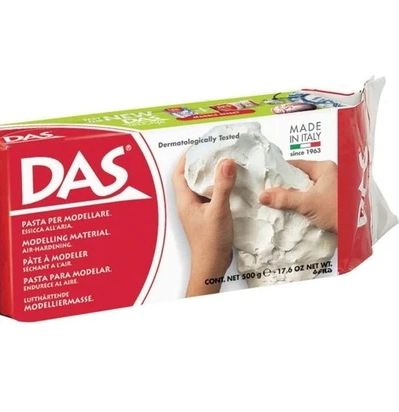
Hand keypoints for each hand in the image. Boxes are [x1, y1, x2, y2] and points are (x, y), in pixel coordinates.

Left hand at [173, 155, 236, 296]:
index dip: (186, 158)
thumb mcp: (218, 210)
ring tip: (225, 165)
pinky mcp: (208, 217)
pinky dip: (220, 189)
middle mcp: (189, 204)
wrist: (212, 266)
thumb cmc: (210, 242)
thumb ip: (223, 186)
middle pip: (191, 178)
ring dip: (212, 177)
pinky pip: (212, 197)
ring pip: (203, 188)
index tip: (199, 146)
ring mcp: (198, 211)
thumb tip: (226, 161)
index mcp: (185, 200)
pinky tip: (232, 186)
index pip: (179, 173)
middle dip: (201, 164)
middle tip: (215, 152)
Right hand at [259, 160, 337, 232]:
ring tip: (279, 203)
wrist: (358, 231)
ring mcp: (333, 187)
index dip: (281, 172)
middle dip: (287, 186)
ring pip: (307, 188)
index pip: (296, 165)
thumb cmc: (338, 211)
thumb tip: (263, 195)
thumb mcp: (308, 204)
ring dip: (295, 196)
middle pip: (301, 177)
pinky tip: (295, 210)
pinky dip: (304, 203)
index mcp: (325, 168)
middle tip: (271, 193)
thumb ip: (285, 199)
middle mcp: (330, 174)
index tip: (268, 180)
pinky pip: (313, 197)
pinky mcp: (333, 200)